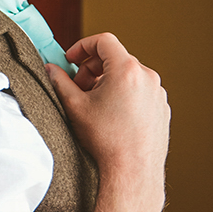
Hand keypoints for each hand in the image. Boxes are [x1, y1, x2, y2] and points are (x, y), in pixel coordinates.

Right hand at [46, 33, 169, 182]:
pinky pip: (140, 90)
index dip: (82, 46)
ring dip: (107, 81)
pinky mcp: (162, 107)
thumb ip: (59, 81)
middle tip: (78, 86)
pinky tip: (111, 114)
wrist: (133, 170)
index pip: (103, 41)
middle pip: (115, 57)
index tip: (71, 60)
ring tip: (94, 103)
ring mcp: (157, 93)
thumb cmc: (105, 139)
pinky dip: (123, 93)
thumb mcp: (74, 105)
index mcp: (126, 70)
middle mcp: (147, 77)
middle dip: (92, 68)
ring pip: (128, 74)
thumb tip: (50, 69)